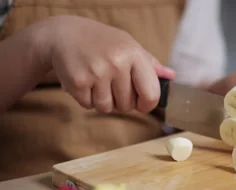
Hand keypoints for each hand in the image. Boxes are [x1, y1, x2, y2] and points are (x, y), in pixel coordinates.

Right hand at [32, 15, 174, 112]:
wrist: (64, 34)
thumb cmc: (102, 42)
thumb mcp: (128, 45)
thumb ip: (150, 64)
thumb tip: (171, 77)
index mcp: (134, 54)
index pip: (151, 94)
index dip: (147, 105)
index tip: (141, 104)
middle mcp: (117, 63)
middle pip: (127, 105)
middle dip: (121, 102)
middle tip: (112, 86)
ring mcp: (97, 73)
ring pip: (107, 108)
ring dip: (103, 101)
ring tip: (98, 83)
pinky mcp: (78, 82)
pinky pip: (89, 106)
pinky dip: (87, 99)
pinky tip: (85, 82)